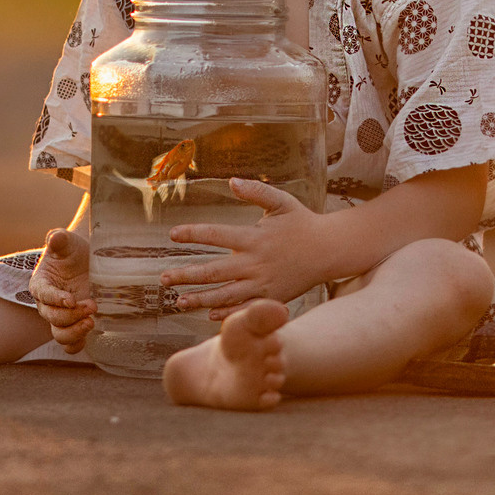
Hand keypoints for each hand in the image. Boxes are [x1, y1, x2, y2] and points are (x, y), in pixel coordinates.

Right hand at [30, 227, 94, 351]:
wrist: (88, 259)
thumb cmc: (73, 250)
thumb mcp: (66, 242)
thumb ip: (59, 239)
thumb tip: (55, 238)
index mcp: (41, 284)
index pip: (43, 295)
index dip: (56, 299)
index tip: (71, 299)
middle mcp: (48, 304)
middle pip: (53, 318)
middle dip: (71, 315)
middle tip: (92, 305)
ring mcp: (62, 317)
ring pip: (60, 334)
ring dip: (75, 331)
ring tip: (92, 321)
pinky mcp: (75, 325)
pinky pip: (70, 343)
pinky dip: (77, 344)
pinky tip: (90, 335)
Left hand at [161, 179, 334, 317]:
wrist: (330, 251)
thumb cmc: (303, 223)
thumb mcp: (282, 202)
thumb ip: (256, 191)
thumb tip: (231, 180)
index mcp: (254, 238)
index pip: (217, 234)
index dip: (193, 234)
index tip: (173, 234)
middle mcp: (255, 263)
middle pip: (214, 272)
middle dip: (186, 275)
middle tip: (164, 278)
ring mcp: (262, 284)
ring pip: (225, 295)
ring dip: (200, 299)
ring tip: (178, 301)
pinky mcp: (270, 298)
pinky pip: (244, 309)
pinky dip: (225, 313)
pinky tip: (207, 313)